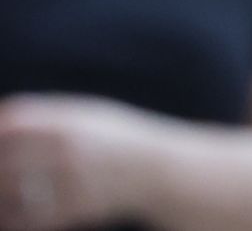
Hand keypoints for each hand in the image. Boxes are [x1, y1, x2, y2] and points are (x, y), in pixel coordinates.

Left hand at [0, 95, 153, 230]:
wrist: (154, 170)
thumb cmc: (116, 138)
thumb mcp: (87, 114)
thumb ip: (47, 114)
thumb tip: (2, 120)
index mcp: (68, 122)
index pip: (12, 124)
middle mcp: (67, 150)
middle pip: (5, 159)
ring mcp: (70, 181)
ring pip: (11, 191)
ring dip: (0, 192)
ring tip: (2, 190)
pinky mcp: (75, 209)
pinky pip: (28, 218)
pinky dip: (11, 219)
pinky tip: (7, 216)